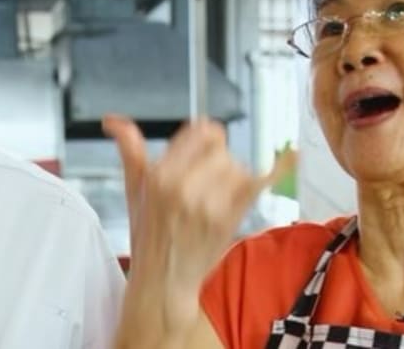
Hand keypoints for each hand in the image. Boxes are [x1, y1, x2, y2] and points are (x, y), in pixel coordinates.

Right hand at [104, 115, 287, 337]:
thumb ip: (130, 150)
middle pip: (220, 147)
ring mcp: (209, 205)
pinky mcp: (229, 220)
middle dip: (215, 158)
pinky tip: (291, 156)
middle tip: (205, 178)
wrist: (163, 281)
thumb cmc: (148, 235)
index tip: (203, 146)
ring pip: (237, 166)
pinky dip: (277, 170)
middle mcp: (183, 187)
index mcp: (159, 175)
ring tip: (217, 194)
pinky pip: (257, 184)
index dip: (204, 137)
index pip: (200, 131)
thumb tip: (113, 121)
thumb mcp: (134, 191)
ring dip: (232, 175)